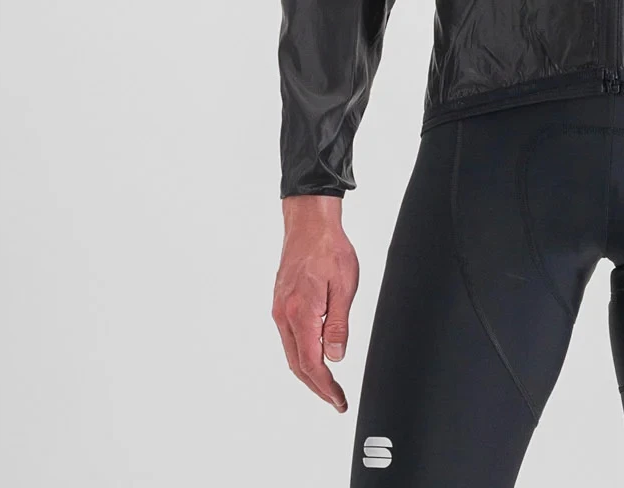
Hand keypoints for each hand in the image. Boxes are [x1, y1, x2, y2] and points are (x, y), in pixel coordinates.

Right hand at [272, 195, 357, 411]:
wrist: (309, 223)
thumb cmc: (329, 248)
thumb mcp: (344, 285)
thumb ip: (338, 324)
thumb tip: (335, 357)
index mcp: (301, 313)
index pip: (311, 363)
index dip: (325, 387)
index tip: (338, 401)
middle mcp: (284, 315)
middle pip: (297, 364)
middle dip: (316, 386)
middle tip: (335, 399)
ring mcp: (280, 310)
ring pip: (291, 353)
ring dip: (308, 372)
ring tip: (328, 384)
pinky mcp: (280, 303)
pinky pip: (289, 338)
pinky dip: (301, 354)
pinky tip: (315, 355)